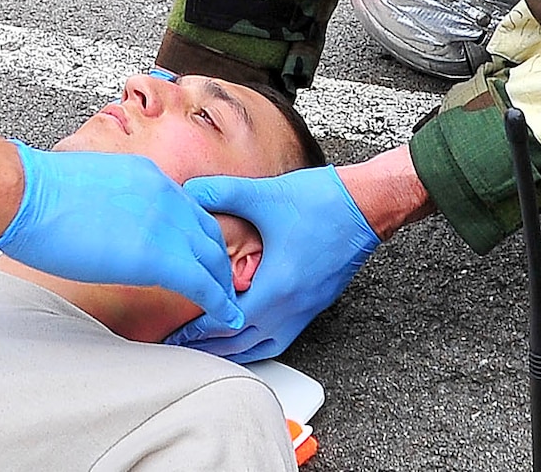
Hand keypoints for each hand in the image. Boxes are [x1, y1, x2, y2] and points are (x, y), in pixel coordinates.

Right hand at [0, 144, 241, 328]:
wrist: (25, 194)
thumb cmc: (37, 192)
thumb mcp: (90, 181)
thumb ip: (114, 198)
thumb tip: (109, 221)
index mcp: (148, 175)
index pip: (189, 208)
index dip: (199, 236)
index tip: (200, 256)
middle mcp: (165, 194)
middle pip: (209, 232)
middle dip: (219, 261)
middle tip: (223, 285)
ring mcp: (164, 223)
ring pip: (212, 258)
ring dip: (222, 284)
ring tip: (228, 306)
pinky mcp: (156, 255)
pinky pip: (201, 282)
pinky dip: (219, 302)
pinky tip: (226, 317)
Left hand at [166, 165, 380, 361]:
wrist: (368, 206)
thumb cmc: (324, 202)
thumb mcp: (266, 194)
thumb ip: (223, 193)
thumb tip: (190, 191)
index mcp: (277, 287)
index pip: (228, 322)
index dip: (196, 331)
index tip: (172, 336)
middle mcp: (292, 307)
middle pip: (242, 343)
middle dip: (207, 347)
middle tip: (179, 348)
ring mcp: (305, 308)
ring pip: (263, 345)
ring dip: (233, 350)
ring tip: (207, 349)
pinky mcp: (314, 302)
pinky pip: (280, 337)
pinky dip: (257, 342)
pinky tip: (247, 334)